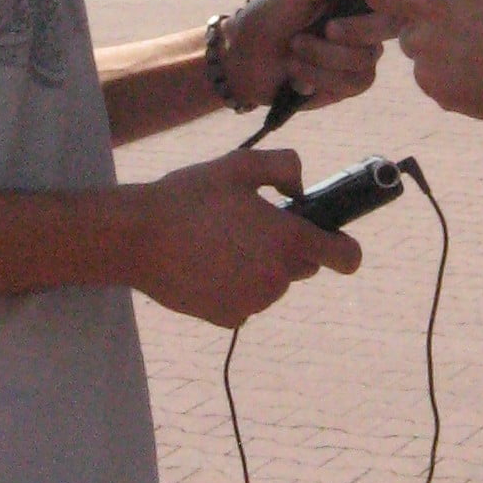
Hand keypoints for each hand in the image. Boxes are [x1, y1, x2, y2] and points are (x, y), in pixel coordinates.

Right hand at [128, 149, 358, 326]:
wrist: (136, 238)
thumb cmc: (188, 197)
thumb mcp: (240, 165)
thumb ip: (285, 167)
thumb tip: (300, 188)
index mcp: (288, 239)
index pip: (346, 257)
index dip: (344, 247)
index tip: (331, 239)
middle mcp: (277, 277)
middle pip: (304, 267)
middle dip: (288, 249)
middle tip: (250, 226)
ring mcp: (254, 302)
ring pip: (272, 283)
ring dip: (258, 268)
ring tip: (219, 243)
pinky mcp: (230, 318)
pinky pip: (246, 301)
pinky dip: (234, 287)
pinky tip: (206, 265)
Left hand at [226, 0, 386, 113]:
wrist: (240, 60)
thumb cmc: (267, 17)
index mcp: (351, 1)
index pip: (387, 3)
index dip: (375, 12)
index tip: (338, 18)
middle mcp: (360, 28)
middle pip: (379, 36)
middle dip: (340, 39)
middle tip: (310, 35)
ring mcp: (355, 59)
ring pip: (365, 63)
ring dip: (321, 60)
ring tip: (294, 53)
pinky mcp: (345, 86)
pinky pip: (353, 84)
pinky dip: (320, 79)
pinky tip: (298, 76)